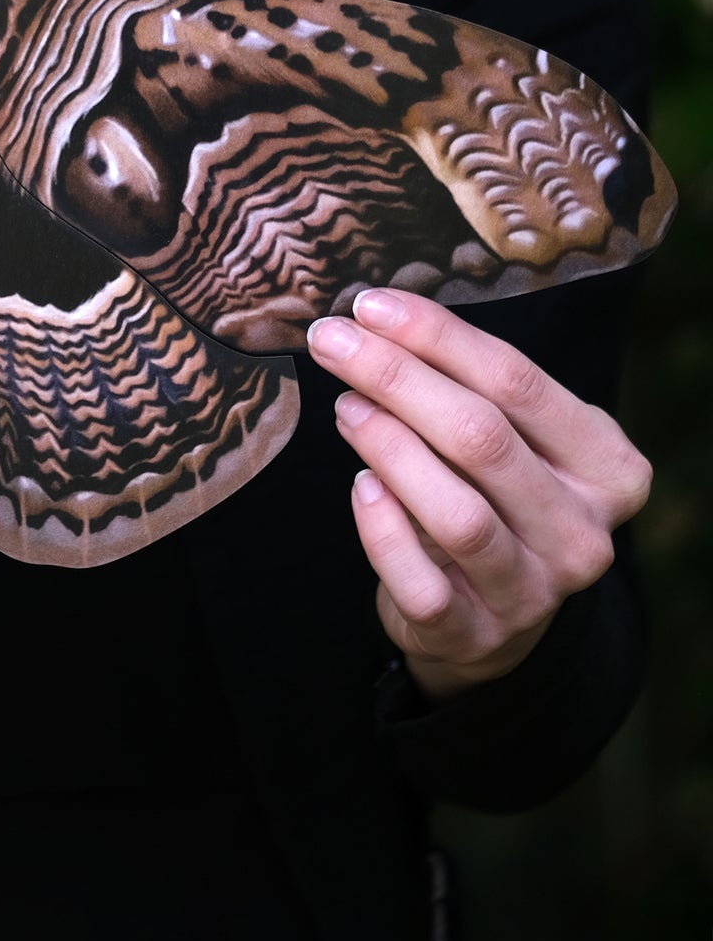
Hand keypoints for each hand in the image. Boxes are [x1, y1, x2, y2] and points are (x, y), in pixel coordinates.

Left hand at [305, 289, 651, 701]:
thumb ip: (465, 386)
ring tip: (344, 406)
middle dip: (396, 378)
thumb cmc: (493, 498)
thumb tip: (376, 320)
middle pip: (482, 437)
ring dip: (388, 447)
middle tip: (332, 341)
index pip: (517, 381)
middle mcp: (582, 531)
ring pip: (458, 512)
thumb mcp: (508, 439)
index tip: (369, 305)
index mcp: (606, 467)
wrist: (491, 618)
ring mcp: (534, 590)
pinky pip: (423, 581)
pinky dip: (384, 530)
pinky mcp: (477, 634)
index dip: (437, 336)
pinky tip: (359, 487)